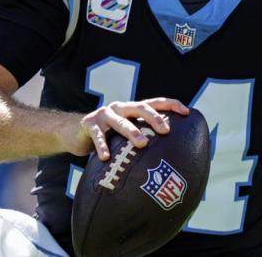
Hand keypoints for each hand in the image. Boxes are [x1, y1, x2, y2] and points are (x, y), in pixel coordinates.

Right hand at [71, 98, 189, 160]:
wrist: (75, 133)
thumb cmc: (109, 138)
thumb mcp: (126, 134)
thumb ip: (143, 138)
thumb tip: (171, 156)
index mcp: (132, 108)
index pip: (155, 102)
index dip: (171, 105)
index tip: (187, 113)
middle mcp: (120, 108)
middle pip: (140, 107)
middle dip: (154, 118)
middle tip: (165, 131)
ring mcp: (104, 114)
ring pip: (120, 122)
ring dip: (132, 132)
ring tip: (142, 144)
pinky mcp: (89, 124)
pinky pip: (98, 136)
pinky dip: (103, 147)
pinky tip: (106, 158)